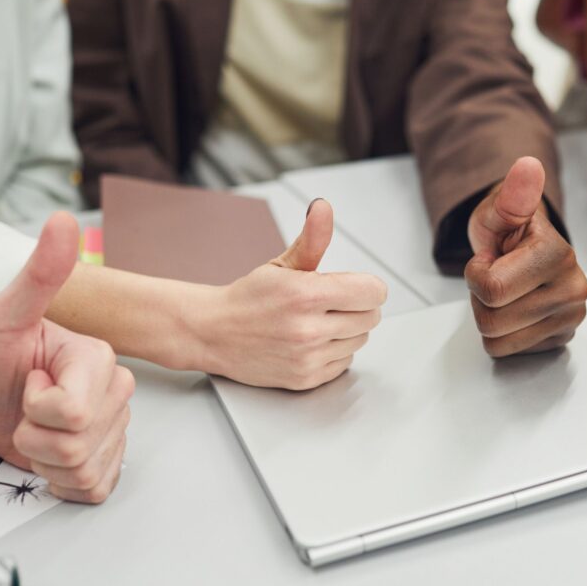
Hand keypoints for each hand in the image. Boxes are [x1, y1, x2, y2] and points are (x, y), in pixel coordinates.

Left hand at [0, 213, 133, 503]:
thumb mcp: (6, 314)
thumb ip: (40, 273)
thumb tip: (62, 222)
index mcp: (101, 361)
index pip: (75, 412)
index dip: (37, 407)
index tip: (28, 382)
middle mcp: (116, 394)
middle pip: (80, 444)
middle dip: (37, 436)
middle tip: (25, 408)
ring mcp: (114, 429)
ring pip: (84, 470)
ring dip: (44, 459)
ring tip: (33, 429)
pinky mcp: (106, 460)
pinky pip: (93, 488)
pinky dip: (60, 481)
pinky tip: (49, 455)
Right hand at [198, 199, 387, 389]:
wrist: (213, 333)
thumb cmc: (248, 298)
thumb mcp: (282, 264)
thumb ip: (312, 238)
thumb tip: (323, 208)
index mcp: (307, 295)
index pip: (373, 293)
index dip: (367, 287)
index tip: (354, 286)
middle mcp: (309, 329)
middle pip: (371, 317)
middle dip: (357, 307)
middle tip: (332, 303)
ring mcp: (308, 357)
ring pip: (360, 340)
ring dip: (347, 330)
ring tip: (318, 322)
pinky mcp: (306, 378)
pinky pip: (345, 362)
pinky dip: (334, 352)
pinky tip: (312, 341)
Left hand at [465, 156, 586, 356]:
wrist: (522, 251)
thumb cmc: (507, 232)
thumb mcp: (499, 209)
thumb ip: (511, 195)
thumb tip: (528, 167)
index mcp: (558, 255)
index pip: (491, 290)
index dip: (475, 275)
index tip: (489, 259)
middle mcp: (574, 289)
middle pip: (492, 320)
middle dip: (481, 298)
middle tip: (495, 277)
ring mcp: (570, 317)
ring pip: (497, 341)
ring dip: (489, 317)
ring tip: (504, 292)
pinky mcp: (561, 338)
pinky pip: (508, 352)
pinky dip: (502, 334)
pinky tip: (514, 309)